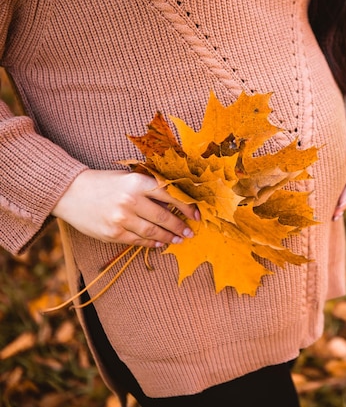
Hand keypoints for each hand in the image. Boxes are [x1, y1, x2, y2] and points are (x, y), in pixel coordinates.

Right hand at [52, 169, 198, 247]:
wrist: (71, 192)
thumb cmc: (105, 183)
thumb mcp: (129, 179)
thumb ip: (151, 190)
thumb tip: (175, 206)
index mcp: (137, 183)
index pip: (170, 196)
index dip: (187, 207)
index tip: (197, 215)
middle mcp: (130, 200)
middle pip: (164, 217)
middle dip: (180, 226)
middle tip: (190, 232)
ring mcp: (121, 219)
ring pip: (153, 232)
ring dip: (168, 237)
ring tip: (178, 239)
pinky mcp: (113, 233)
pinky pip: (138, 241)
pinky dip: (151, 242)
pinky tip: (159, 242)